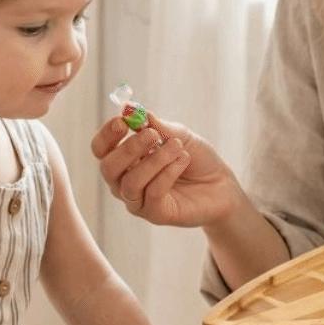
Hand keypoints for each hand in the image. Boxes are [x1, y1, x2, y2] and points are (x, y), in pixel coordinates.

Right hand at [90, 114, 241, 227]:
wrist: (222, 185)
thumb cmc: (196, 159)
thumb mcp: (179, 135)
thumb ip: (157, 125)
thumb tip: (132, 110)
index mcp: (125, 160)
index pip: (101, 149)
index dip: (107, 135)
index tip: (123, 121)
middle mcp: (125, 182)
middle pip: (108, 168)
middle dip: (129, 148)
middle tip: (152, 134)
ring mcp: (138, 201)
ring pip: (130, 182)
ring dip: (155, 160)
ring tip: (177, 147)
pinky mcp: (155, 214)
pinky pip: (152, 193)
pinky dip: (168, 172)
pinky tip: (183, 160)